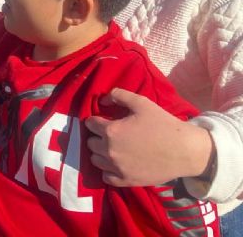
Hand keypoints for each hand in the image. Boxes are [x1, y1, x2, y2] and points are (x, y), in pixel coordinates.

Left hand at [85, 88, 213, 186]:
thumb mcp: (142, 103)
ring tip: (112, 148)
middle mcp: (109, 150)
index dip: (95, 120)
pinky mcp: (126, 180)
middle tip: (110, 134)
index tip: (103, 120)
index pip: (90, 124)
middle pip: (90, 142)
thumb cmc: (163, 124)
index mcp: (111, 131)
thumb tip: (104, 99)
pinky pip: (106, 177)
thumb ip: (119, 95)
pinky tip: (116, 164)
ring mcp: (117, 168)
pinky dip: (107, 171)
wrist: (185, 150)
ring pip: (95, 160)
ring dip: (100, 153)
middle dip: (97, 136)